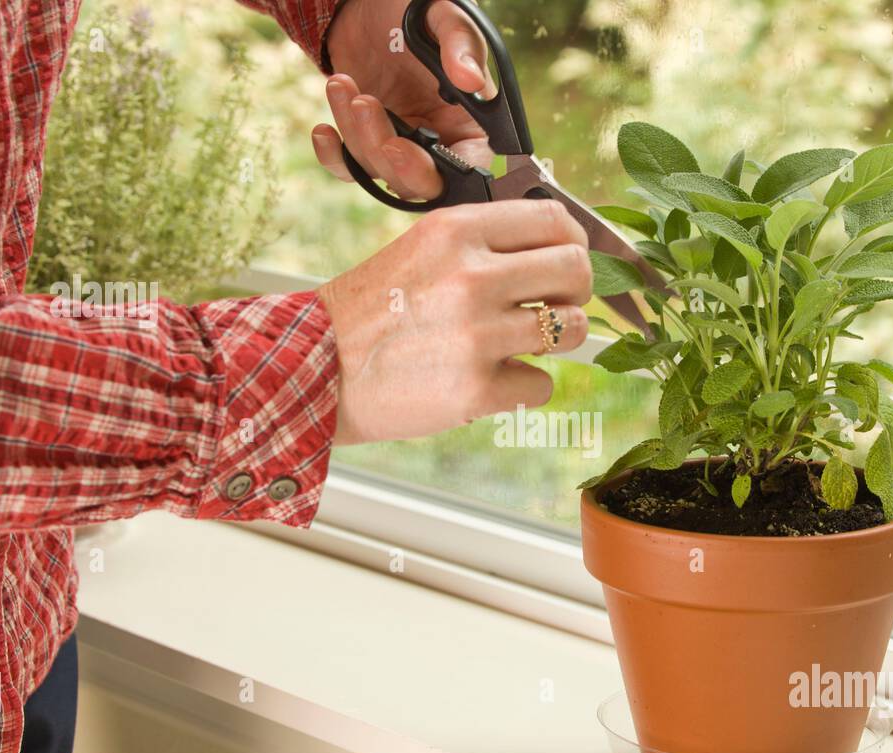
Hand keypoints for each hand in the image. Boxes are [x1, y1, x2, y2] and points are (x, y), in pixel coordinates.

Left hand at [312, 0, 493, 199]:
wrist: (368, 6)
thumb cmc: (414, 11)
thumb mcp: (443, 17)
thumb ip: (462, 44)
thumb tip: (470, 80)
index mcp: (470, 124)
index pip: (468, 169)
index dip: (440, 173)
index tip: (403, 148)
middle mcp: (440, 145)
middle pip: (419, 183)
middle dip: (386, 153)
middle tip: (367, 106)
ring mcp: (401, 147)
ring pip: (378, 170)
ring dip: (355, 132)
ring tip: (342, 83)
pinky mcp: (367, 144)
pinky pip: (350, 170)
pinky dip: (333, 157)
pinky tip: (322, 131)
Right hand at [319, 200, 592, 444]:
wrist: (316, 369)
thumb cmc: (375, 311)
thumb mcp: (422, 249)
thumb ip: (484, 243)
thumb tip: (562, 247)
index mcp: (457, 231)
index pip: (555, 221)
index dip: (572, 243)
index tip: (564, 263)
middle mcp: (471, 276)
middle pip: (576, 271)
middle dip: (573, 293)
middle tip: (550, 308)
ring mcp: (476, 335)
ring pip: (572, 329)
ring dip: (555, 341)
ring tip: (516, 345)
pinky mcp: (475, 390)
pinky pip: (542, 385)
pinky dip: (520, 388)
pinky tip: (484, 381)